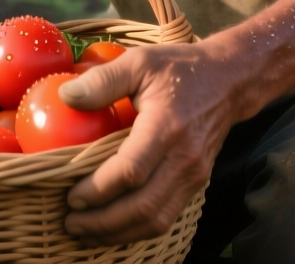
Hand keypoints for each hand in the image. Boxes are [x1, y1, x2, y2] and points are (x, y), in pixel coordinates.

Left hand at [59, 39, 248, 244]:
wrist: (228, 81)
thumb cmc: (179, 68)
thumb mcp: (140, 61)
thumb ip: (103, 79)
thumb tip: (65, 97)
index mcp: (167, 128)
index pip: (130, 171)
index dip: (97, 190)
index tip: (71, 196)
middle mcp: (184, 159)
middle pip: (142, 207)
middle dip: (103, 222)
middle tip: (70, 222)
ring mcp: (194, 175)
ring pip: (156, 220)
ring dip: (119, 232)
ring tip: (86, 233)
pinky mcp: (196, 183)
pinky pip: (166, 216)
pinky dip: (137, 228)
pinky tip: (112, 227)